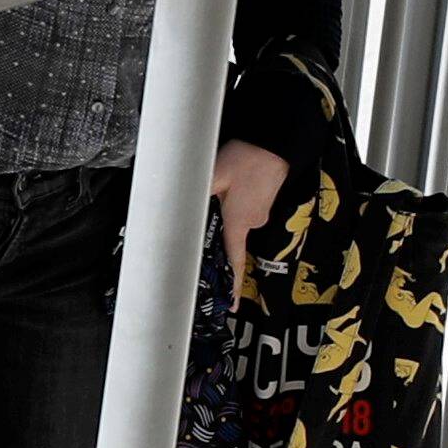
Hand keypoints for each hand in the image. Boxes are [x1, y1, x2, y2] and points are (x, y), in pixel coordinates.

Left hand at [208, 141, 289, 294]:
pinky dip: (231, 200)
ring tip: (216, 192)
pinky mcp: (262, 199)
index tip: (230, 306)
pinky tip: (228, 185)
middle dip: (214, 232)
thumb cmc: (246, 158)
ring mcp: (260, 210)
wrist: (276, 141)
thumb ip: (193, 194)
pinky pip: (242, 207)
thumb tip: (171, 205)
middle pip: (228, 238)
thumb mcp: (212, 176)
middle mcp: (253, 222)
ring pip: (234, 219)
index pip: (234, 262)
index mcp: (240, 222)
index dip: (232, 286)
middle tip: (202, 220)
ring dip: (222, 210)